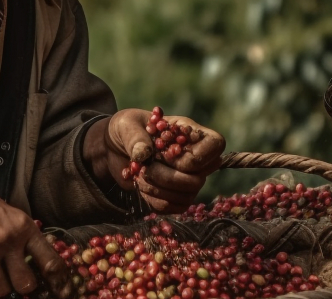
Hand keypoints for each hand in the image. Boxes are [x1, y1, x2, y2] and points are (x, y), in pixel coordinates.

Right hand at [0, 168, 72, 297]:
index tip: (57, 288)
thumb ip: (25, 239)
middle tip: (18, 278)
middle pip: (26, 284)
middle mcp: (7, 242)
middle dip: (24, 286)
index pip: (50, 262)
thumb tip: (41, 265)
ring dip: (1, 285)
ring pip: (2, 291)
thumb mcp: (10, 216)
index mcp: (23, 228)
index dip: (56, 280)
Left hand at [84, 109, 226, 212]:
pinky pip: (173, 207)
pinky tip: (142, 185)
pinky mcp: (176, 196)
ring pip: (187, 196)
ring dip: (158, 188)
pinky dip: (153, 199)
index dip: (196, 157)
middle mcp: (195, 157)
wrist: (115, 149)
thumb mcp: (125, 124)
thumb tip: (144, 154)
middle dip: (167, 177)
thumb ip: (134, 136)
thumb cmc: (126, 130)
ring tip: (140, 174)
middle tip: (146, 167)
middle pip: (199, 178)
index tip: (169, 155)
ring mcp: (188, 179)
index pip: (216, 145)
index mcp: (190, 133)